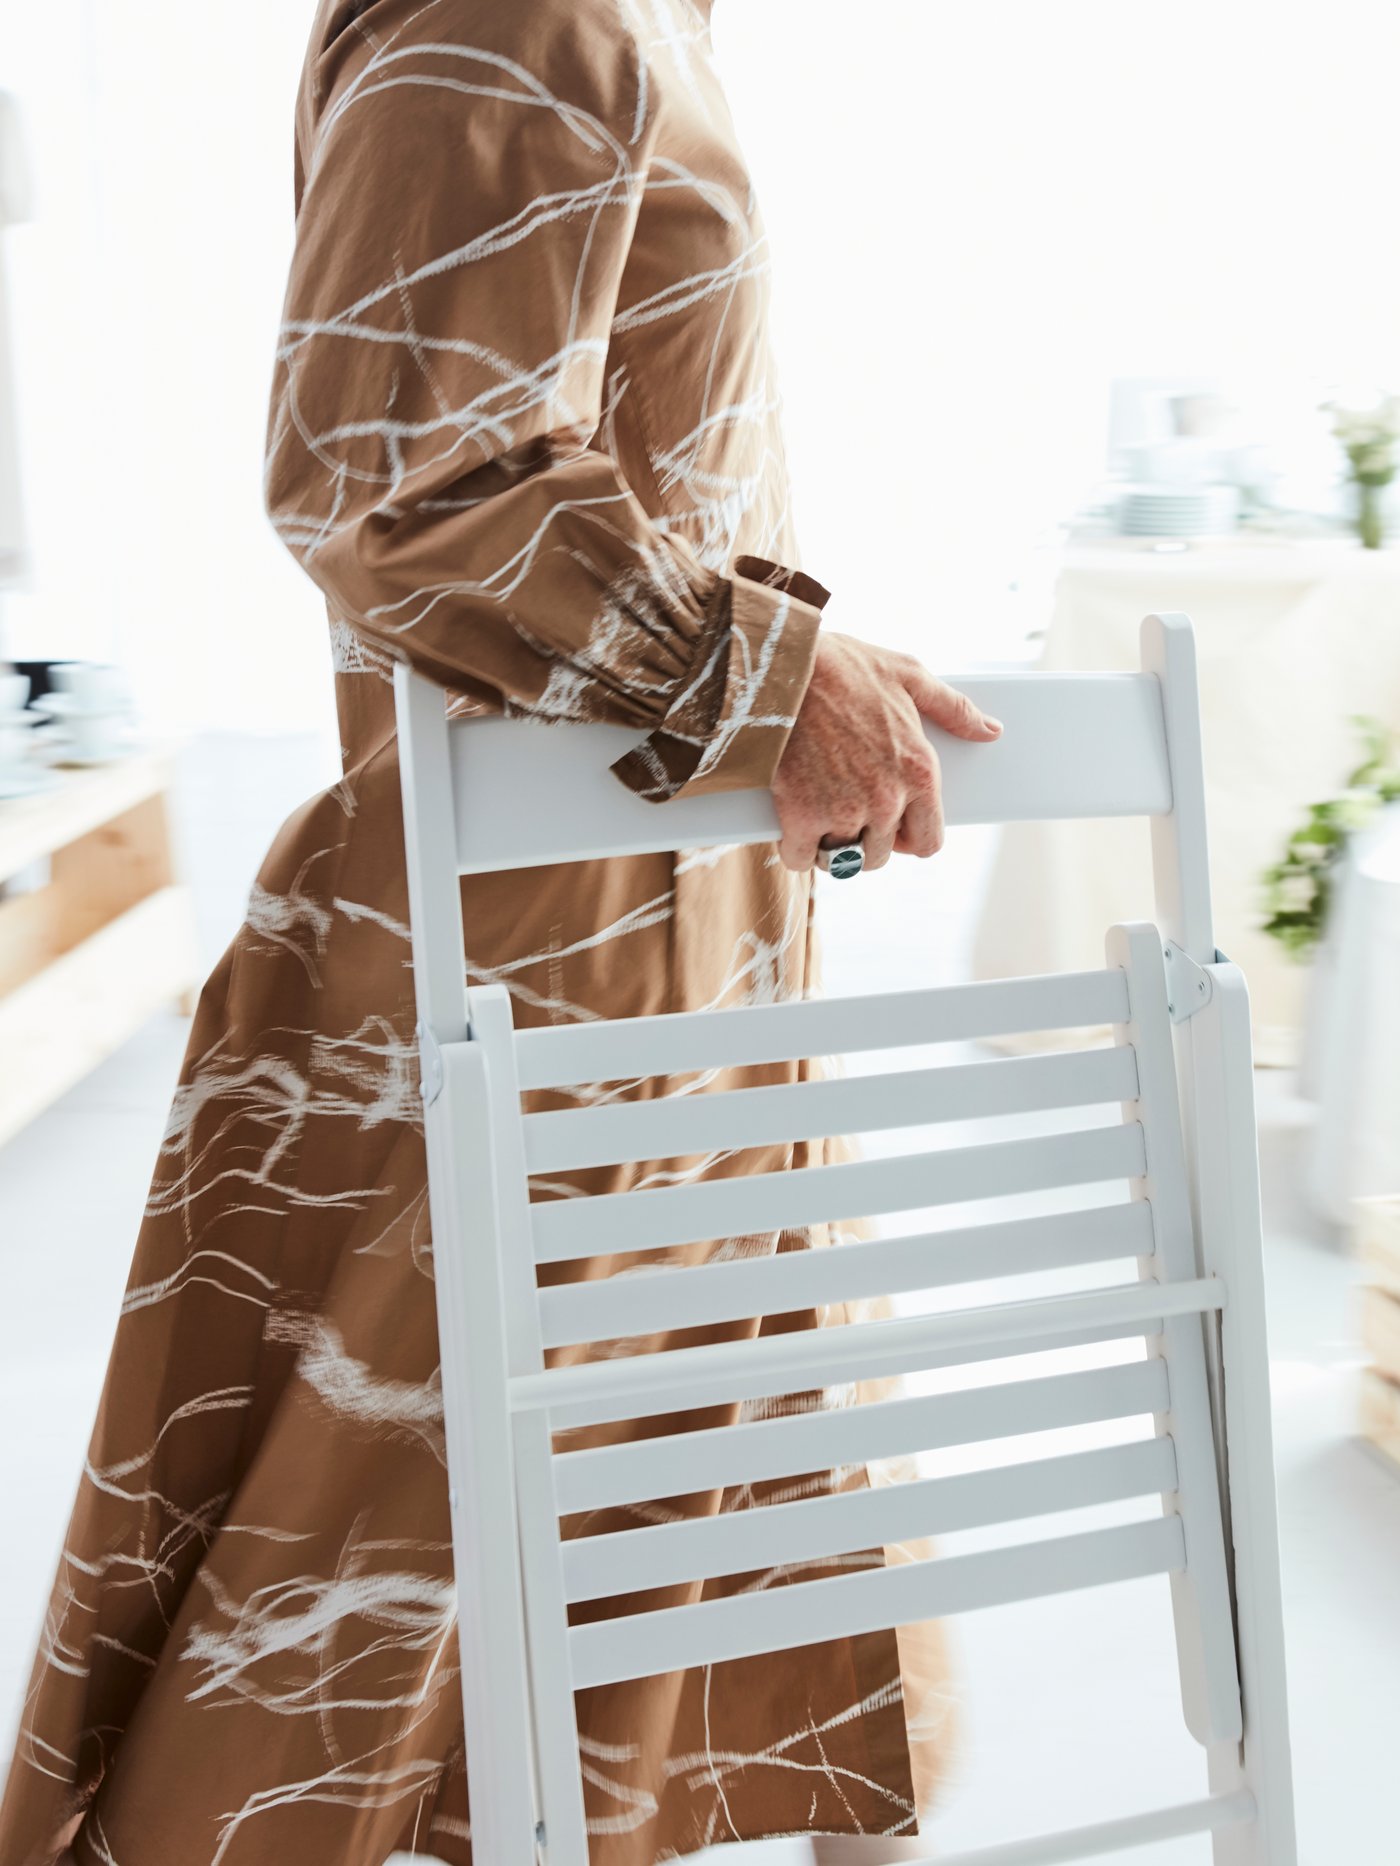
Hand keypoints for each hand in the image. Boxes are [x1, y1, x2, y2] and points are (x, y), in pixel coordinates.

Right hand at [771, 632, 1001, 872]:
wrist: (784, 667)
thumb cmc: (845, 667)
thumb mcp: (909, 675)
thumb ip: (954, 709)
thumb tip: (990, 730)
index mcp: (918, 772)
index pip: (929, 841)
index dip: (911, 840)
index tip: (894, 831)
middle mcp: (885, 800)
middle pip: (880, 855)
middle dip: (866, 841)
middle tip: (850, 813)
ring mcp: (842, 811)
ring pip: (842, 860)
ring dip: (831, 847)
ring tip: (821, 819)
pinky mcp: (800, 816)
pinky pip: (801, 857)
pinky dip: (796, 848)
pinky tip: (793, 829)